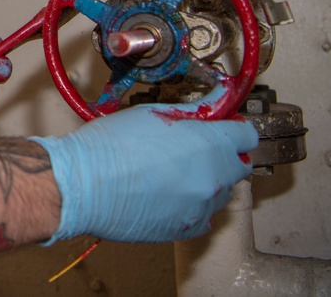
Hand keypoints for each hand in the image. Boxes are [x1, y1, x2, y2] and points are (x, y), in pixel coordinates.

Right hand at [31, 86, 258, 242]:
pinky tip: (167, 193)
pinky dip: (192, 205)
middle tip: (194, 146)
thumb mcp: (153, 113)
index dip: (233, 125)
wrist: (83, 185)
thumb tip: (214, 101)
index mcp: (211, 145)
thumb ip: (192, 110)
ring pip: (220, 192)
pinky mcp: (186, 229)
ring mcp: (202, 208)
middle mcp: (214, 179)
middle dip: (222, 154)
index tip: (221, 124)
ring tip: (173, 171)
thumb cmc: (111, 146)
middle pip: (239, 165)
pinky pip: (202, 216)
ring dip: (207, 180)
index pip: (247, 134)